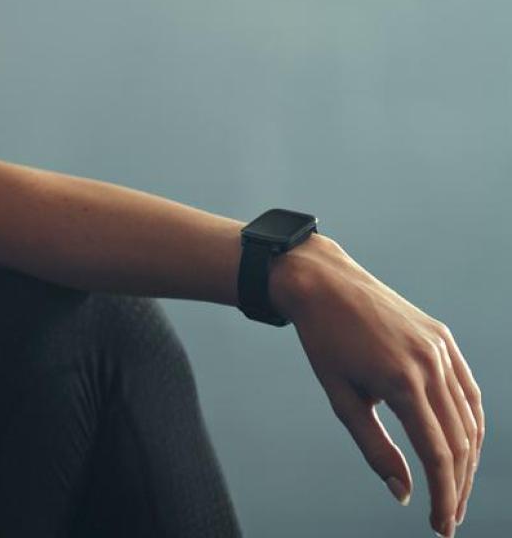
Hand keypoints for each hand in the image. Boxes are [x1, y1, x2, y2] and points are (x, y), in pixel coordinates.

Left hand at [284, 238, 484, 534]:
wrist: (323, 283)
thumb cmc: (323, 342)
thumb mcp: (341, 398)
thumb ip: (374, 447)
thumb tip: (403, 492)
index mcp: (402, 382)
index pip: (437, 455)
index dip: (441, 495)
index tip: (439, 526)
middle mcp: (431, 366)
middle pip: (460, 442)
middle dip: (456, 486)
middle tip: (447, 518)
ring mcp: (443, 350)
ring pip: (471, 419)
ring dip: (468, 460)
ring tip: (454, 491)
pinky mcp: (444, 340)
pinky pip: (468, 392)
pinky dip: (471, 424)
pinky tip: (464, 449)